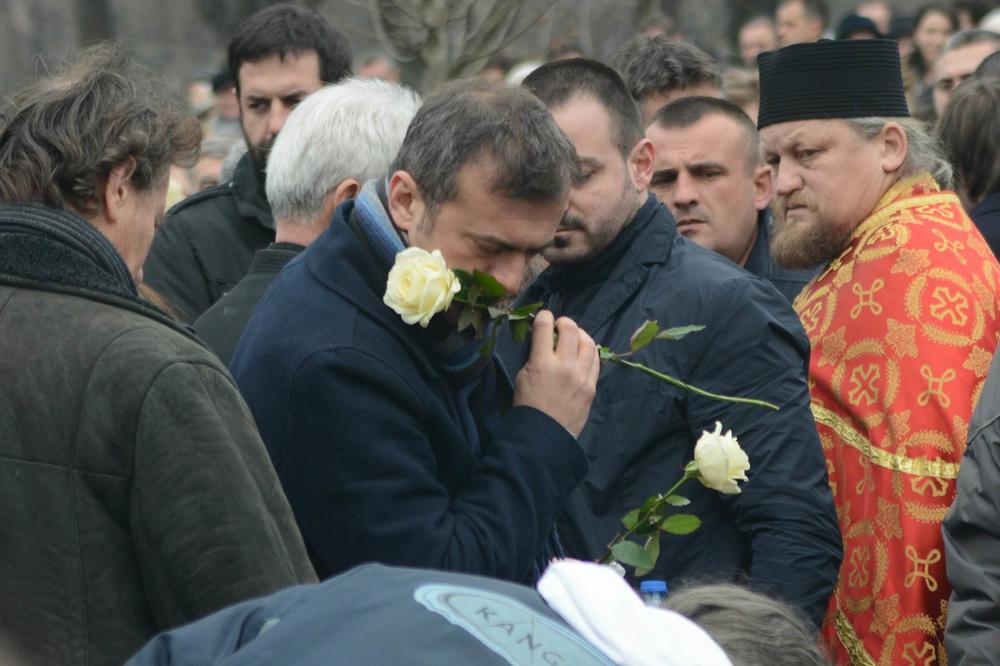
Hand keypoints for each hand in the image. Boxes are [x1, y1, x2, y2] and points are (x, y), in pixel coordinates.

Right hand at [513, 310, 598, 437]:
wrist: (544, 435)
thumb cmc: (528, 406)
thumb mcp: (523, 376)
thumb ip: (535, 356)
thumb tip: (545, 342)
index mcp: (542, 363)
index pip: (544, 327)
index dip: (544, 317)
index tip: (544, 317)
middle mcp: (565, 366)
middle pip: (571, 330)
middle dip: (565, 322)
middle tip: (560, 325)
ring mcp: (581, 377)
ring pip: (588, 343)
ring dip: (581, 334)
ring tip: (575, 336)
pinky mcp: (591, 387)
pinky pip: (596, 362)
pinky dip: (590, 352)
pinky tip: (585, 352)